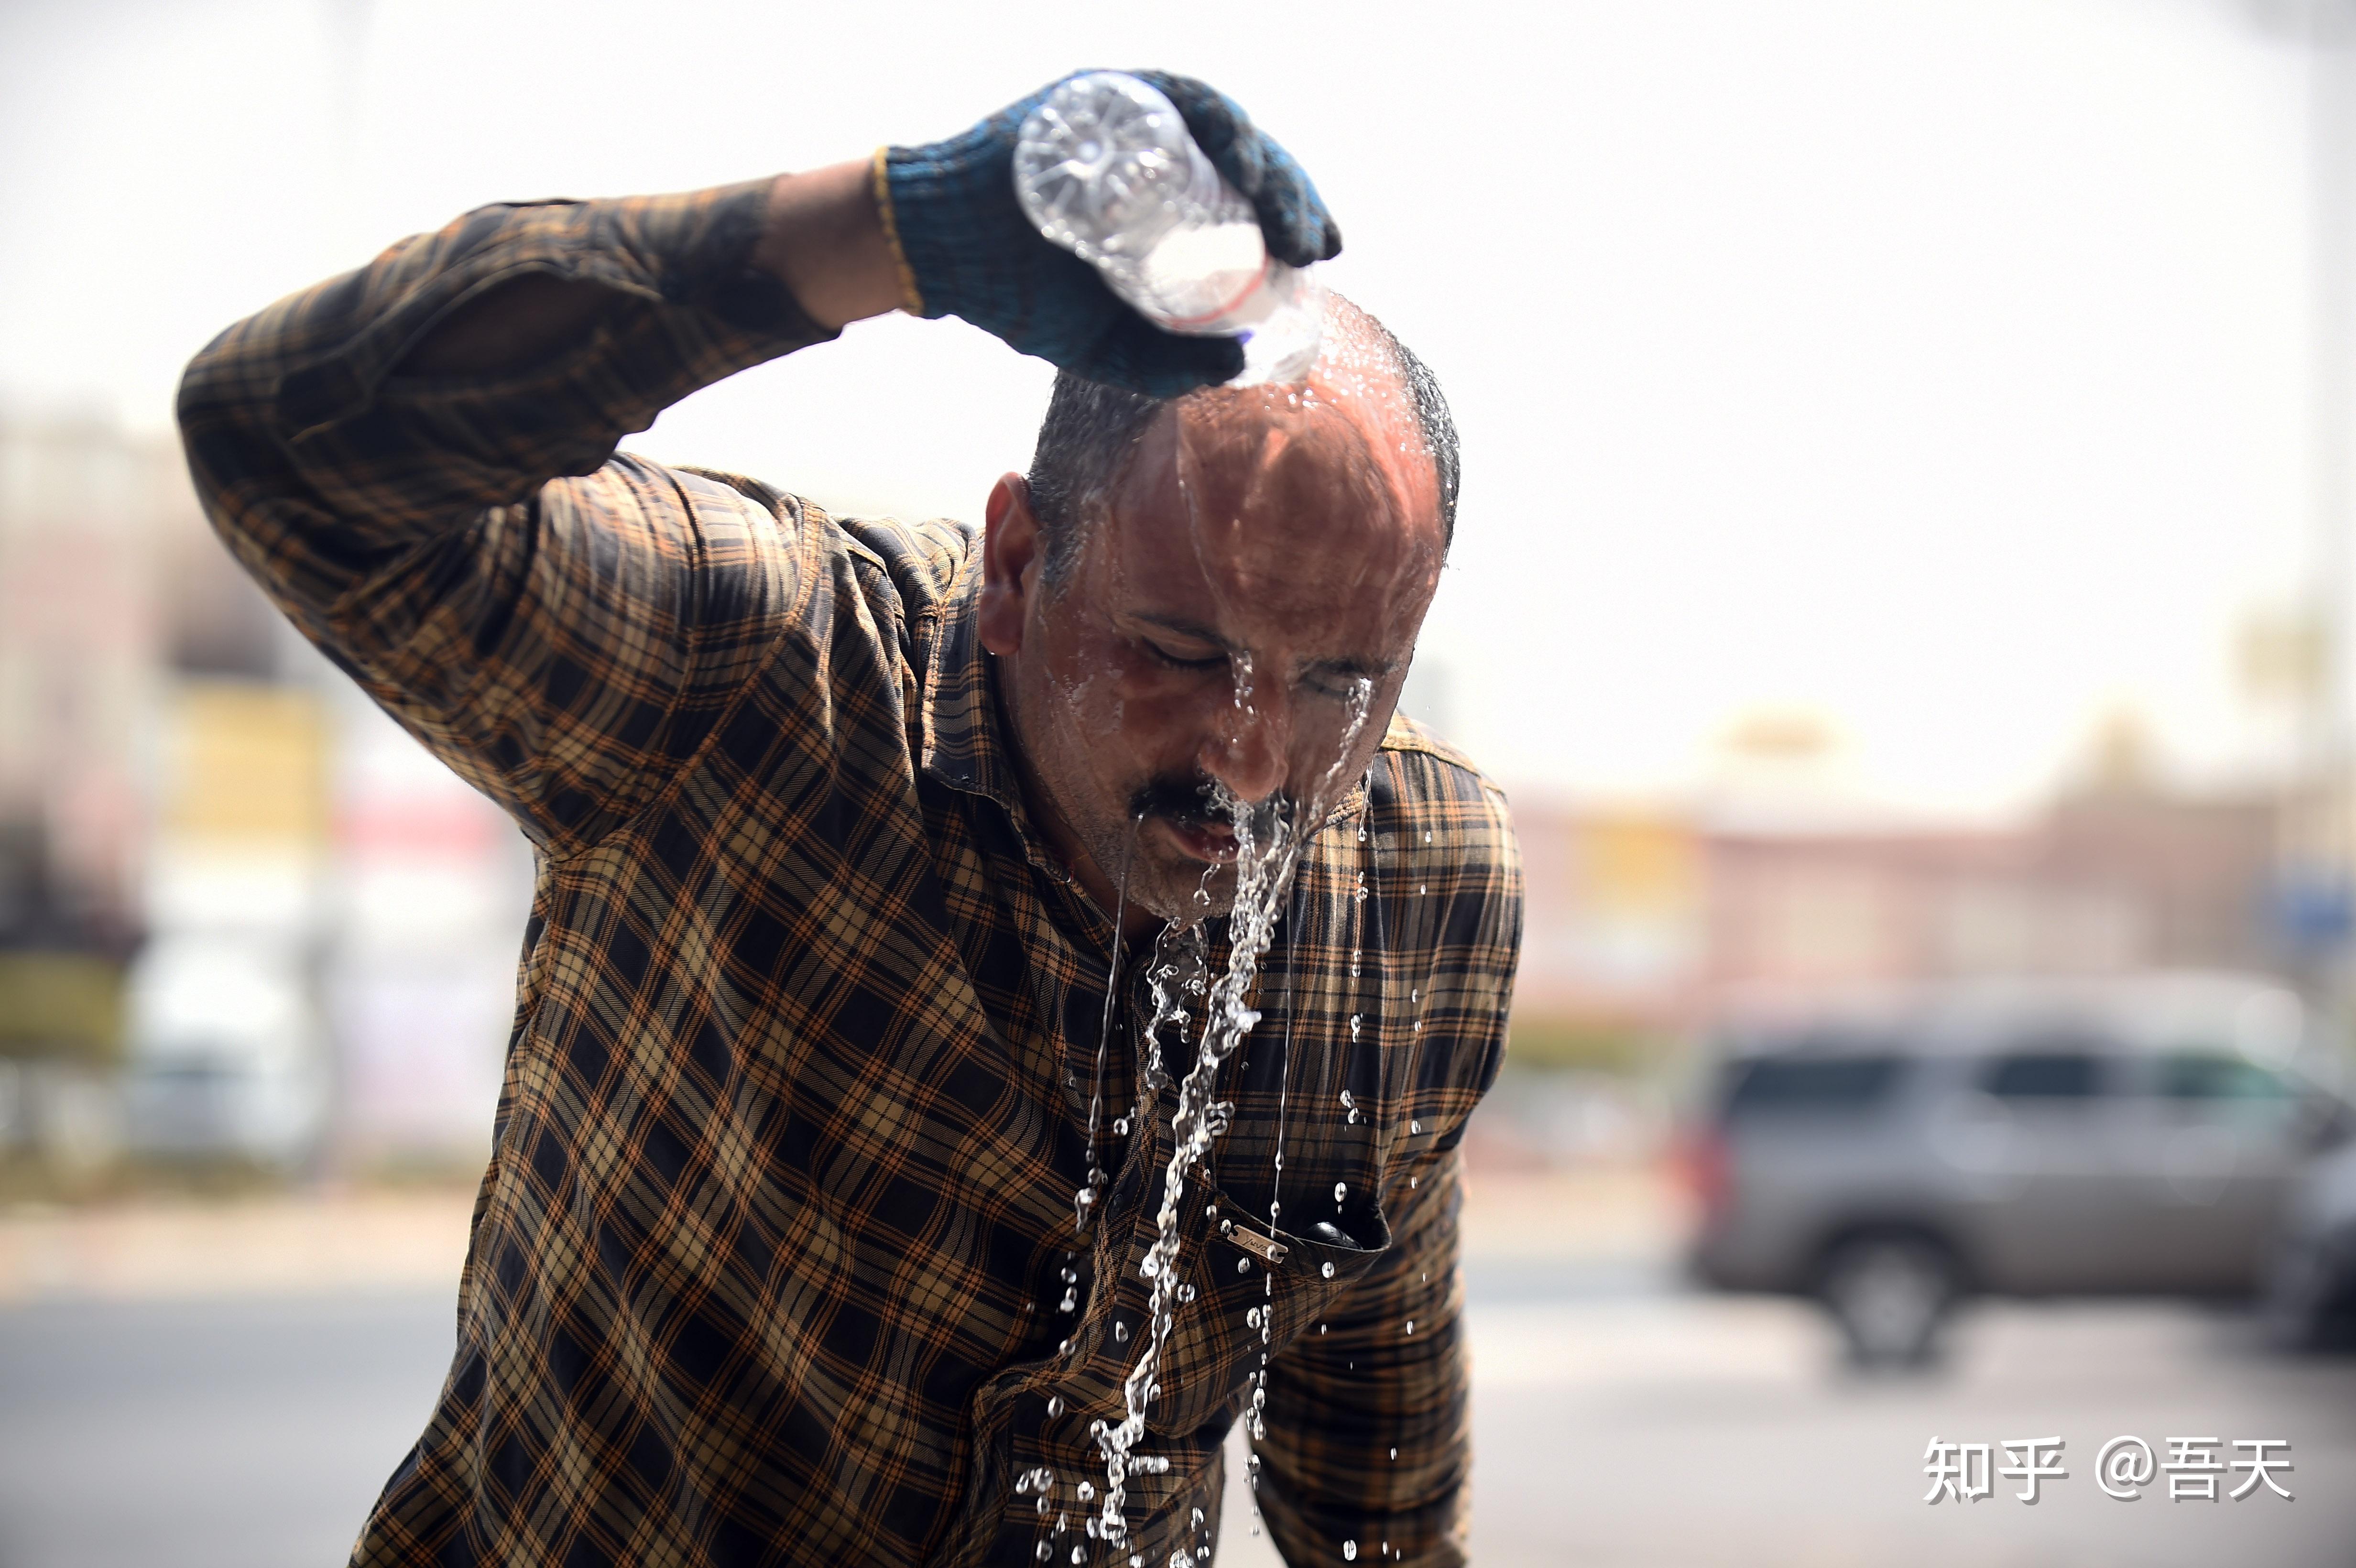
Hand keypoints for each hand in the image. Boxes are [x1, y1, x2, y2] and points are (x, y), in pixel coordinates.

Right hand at [881, 70, 1341, 397]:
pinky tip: (1241, 159)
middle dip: (1291, 196)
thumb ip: (1166, 363)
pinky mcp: (1097, 96)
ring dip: (1266, 162)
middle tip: (1312, 242)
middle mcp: (1152, 152)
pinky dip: (1214, 121)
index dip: (1290, 218)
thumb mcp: (1105, 345)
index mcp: (1163, 201)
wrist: (942, 257)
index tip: (1319, 253)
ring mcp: (1127, 120)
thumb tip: (1241, 363)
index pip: (1244, 199)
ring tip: (1286, 214)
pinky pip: (1170, 95)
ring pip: (1220, 125)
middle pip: (1242, 160)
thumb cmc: (1019, 295)